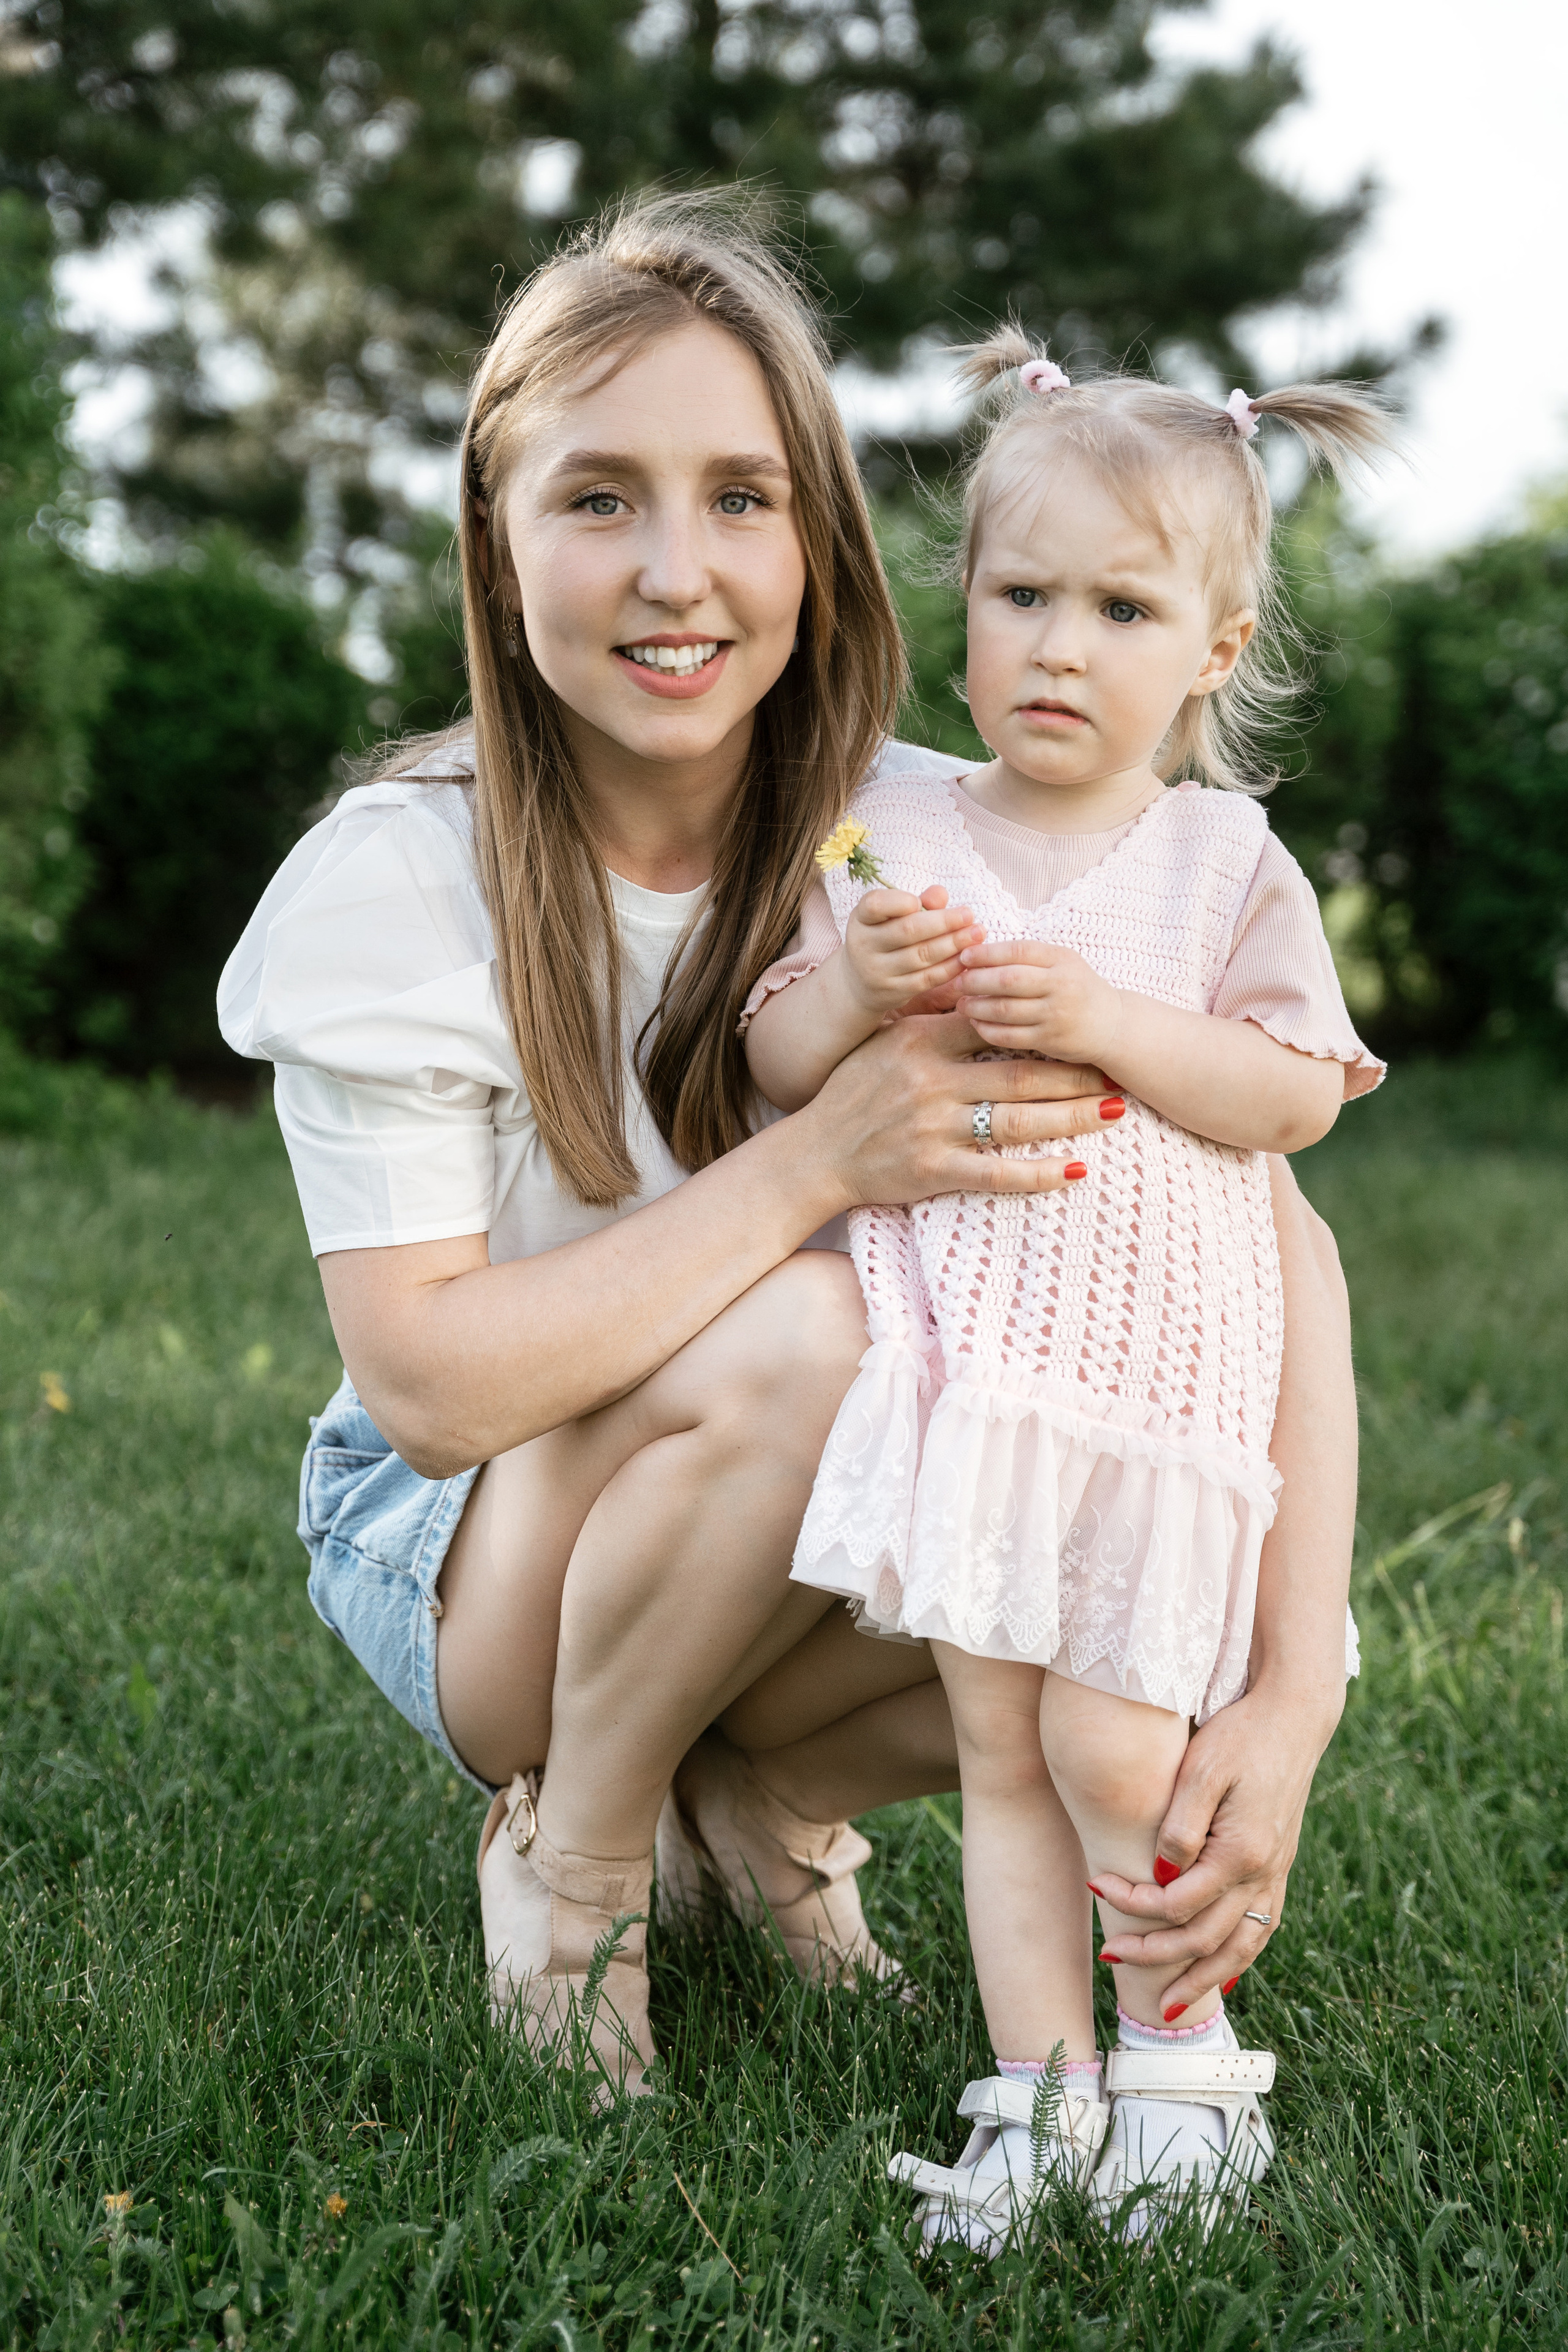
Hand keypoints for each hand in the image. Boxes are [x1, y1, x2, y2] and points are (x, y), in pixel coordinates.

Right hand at [807, 1009, 1123, 1209]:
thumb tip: (974, 991)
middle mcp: (931, 1083)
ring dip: (1071, 1118)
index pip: (995, 1027)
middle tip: (1114, 1073)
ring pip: (1018, 1122)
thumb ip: (930, 1022)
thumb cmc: (851, 1096)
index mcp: (922, 1044)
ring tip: (1112, 1113)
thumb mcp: (884, 1044)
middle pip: (1020, 1075)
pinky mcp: (933, 1170)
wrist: (815, 1154)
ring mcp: (934, 1128)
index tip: (1077, 1027)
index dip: (1041, 1027)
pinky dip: (1038, 1174)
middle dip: (1073, 1075)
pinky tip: (1074, 1170)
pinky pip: (997, 1175)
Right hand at [841, 886, 983, 1018]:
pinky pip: (927, 978)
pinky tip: (967, 957)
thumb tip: (941, 894)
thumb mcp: (891, 916)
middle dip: (944, 922)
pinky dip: (950, 967)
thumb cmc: (884, 938)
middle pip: (908, 930)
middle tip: (970, 915)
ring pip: (922, 955)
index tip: (920, 902)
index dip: (899, 901)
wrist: (860, 984)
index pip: (875, 905)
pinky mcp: (893, 992)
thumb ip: (918, 903)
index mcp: (861, 919)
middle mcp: (863, 945)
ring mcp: (877, 972)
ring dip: (954, 943)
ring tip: (977, 933)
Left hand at [956, 939, 1121, 1065]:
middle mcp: (1061, 985)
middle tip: (957, 982)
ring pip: (1006, 1010)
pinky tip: (976, 1024)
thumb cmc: (1078, 990)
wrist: (1113, 1026)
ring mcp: (1057, 1015)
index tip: (965, 956)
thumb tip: (979, 953)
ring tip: (962, 1004)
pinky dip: (988, 1030)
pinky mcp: (1051, 1041)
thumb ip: (1029, 957)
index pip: (1019, 950)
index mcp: (1062, 959)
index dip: (987, 953)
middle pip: (1008, 980)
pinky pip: (1011, 1036)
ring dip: (977, 1007)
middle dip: (976, 980)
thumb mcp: (1062, 963)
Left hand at [1087, 1681, 1340, 2011]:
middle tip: (1112, 1957)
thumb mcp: (1202, 1769)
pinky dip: (1238, 1958)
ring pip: (1241, 1947)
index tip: (1095, 1885)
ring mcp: (1277, 1873)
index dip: (1133, 1904)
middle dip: (1157, 1956)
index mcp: (1242, 1852)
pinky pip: (1261, 1929)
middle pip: (1207, 1938)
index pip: (1177, 1902)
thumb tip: (1159, 1877)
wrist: (1293, 1715)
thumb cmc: (1240, 1735)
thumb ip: (1180, 1826)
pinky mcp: (1280, 1866)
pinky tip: (1222, 1975)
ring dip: (1203, 1979)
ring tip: (1169, 2006)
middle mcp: (1264, 1872)